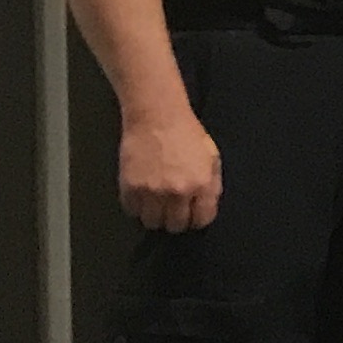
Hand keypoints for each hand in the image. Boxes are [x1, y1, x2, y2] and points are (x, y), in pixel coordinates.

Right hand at [118, 107, 221, 233]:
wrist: (157, 117)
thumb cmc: (186, 133)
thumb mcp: (212, 158)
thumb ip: (212, 185)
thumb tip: (207, 206)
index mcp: (201, 185)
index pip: (201, 220)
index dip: (197, 219)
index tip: (192, 214)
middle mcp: (176, 192)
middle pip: (175, 226)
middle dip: (176, 219)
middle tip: (173, 208)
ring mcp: (151, 191)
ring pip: (151, 223)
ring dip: (155, 215)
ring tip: (157, 202)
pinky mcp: (129, 187)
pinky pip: (131, 210)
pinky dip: (136, 206)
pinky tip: (142, 194)